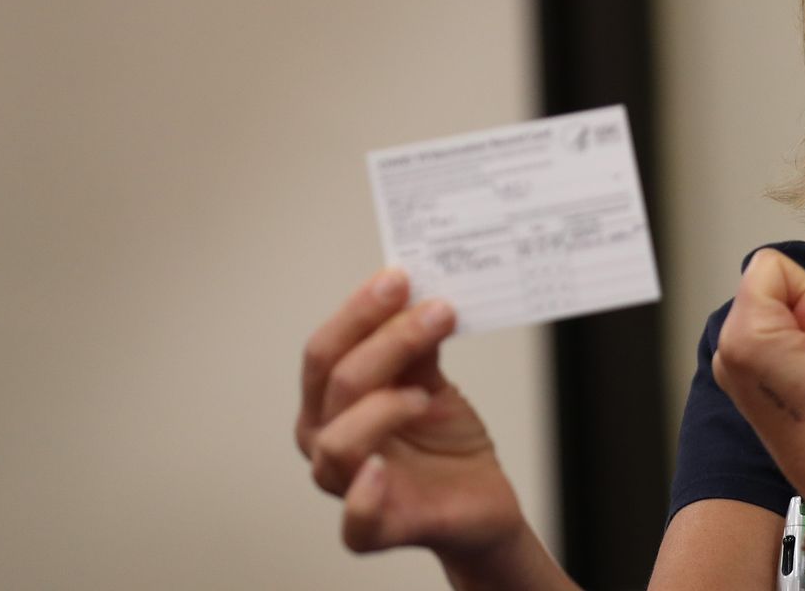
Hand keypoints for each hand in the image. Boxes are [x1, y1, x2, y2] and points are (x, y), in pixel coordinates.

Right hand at [295, 269, 526, 568]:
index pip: (325, 350)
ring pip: (337, 442)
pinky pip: (356, 523)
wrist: (479, 496)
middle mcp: (326, 439)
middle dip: (386, 340)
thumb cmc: (443, 439)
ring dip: (383, 406)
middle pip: (336, 383)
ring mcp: (346, 485)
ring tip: (424, 394)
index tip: (400, 278)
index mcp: (330, 401)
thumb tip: (417, 291)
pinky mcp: (378, 526)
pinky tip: (382, 469)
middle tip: (436, 312)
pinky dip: (363, 497)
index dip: (359, 312)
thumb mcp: (430, 381)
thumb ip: (415, 346)